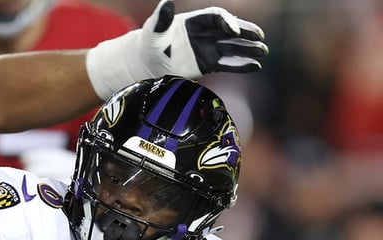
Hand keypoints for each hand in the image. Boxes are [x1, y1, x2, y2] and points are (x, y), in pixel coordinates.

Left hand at [85, 0, 268, 97]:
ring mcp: (208, 49)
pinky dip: (241, 65)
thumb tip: (167, 2)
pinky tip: (255, 66)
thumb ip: (161, 18)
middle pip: (230, 30)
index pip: (216, 17)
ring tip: (263, 52)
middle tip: (260, 37)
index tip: (232, 30)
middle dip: (245, 33)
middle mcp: (204, 33)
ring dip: (248, 49)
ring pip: (232, 47)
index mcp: (193, 21)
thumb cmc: (147, 45)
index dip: (226, 21)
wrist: (144, 65)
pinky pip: (228, 64)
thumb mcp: (153, 32)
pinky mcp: (208, 64)